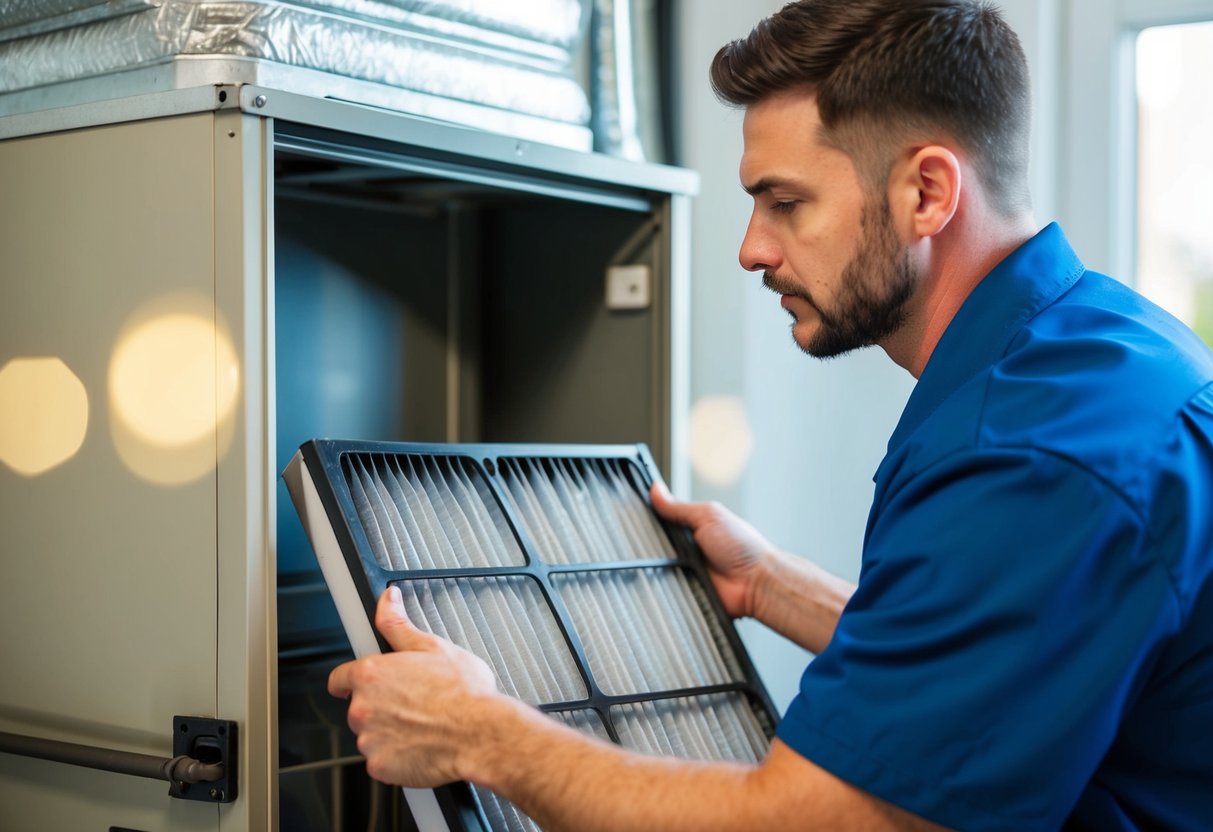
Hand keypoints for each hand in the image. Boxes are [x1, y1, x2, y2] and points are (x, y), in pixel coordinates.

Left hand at [327, 586, 502, 786]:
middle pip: (358, 707)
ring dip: (388, 732)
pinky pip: (381, 760)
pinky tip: (420, 745)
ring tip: (420, 725)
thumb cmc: (464, 693)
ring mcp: (370, 739)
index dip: (353, 681)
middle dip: (379, 707)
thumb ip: (398, 623)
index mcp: (371, 674)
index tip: (366, 685)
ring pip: (371, 735)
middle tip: (411, 704)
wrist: (481, 734)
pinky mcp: (380, 766)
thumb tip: (387, 600)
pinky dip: (396, 756)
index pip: (339, 679)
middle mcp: (363, 707)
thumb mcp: (432, 646)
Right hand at [650, 482, 774, 618]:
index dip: (648, 519)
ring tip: (668, 561)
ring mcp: (685, 571)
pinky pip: (665, 589)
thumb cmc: (743, 547)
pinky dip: (665, 585)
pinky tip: (669, 579)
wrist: (756, 582)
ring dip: (658, 565)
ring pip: (655, 568)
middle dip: (651, 544)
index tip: (633, 514)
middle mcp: (687, 549)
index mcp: (693, 528)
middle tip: (655, 542)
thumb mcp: (708, 516)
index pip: (661, 521)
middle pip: (654, 546)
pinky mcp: (685, 592)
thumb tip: (656, 490)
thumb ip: (679, 507)